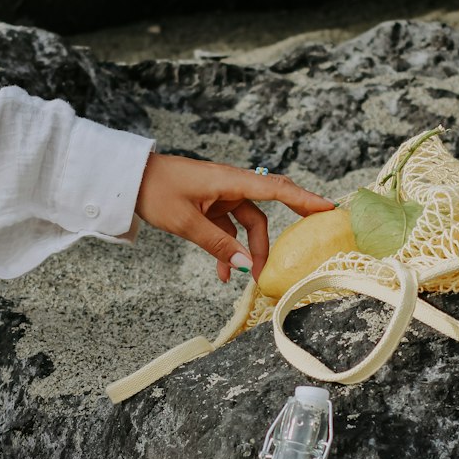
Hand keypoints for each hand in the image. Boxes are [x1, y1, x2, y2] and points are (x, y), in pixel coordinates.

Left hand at [135, 153, 334, 282]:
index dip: (305, 200)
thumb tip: (247, 266)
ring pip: (246, 225)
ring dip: (245, 251)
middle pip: (263, 213)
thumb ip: (219, 244)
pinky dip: (228, 248)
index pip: (277, 189)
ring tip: (242, 278)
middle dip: (271, 241)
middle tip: (284, 263)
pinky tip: (223, 272)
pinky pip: (228, 229)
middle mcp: (231, 186)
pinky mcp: (209, 205)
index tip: (329, 209)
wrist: (128, 179)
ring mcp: (220, 196)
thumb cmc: (156, 191)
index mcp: (230, 181)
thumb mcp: (187, 222)